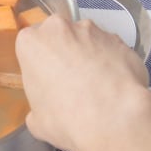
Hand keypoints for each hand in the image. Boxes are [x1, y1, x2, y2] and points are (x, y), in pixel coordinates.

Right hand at [15, 15, 150, 150]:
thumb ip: (37, 108)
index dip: (39, 62)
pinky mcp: (119, 40)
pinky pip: (110, 48)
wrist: (112, 119)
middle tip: (68, 79)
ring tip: (94, 85)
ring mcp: (92, 32)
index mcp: (32, 43)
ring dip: (88, 55)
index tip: (45, 77)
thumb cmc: (69, 117)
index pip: (31, 43)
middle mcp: (61, 29)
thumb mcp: (37, 121)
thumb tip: (43, 115)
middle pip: (59, 34)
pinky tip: (112, 85)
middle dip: (64, 51)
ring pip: (87, 39)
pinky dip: (111, 62)